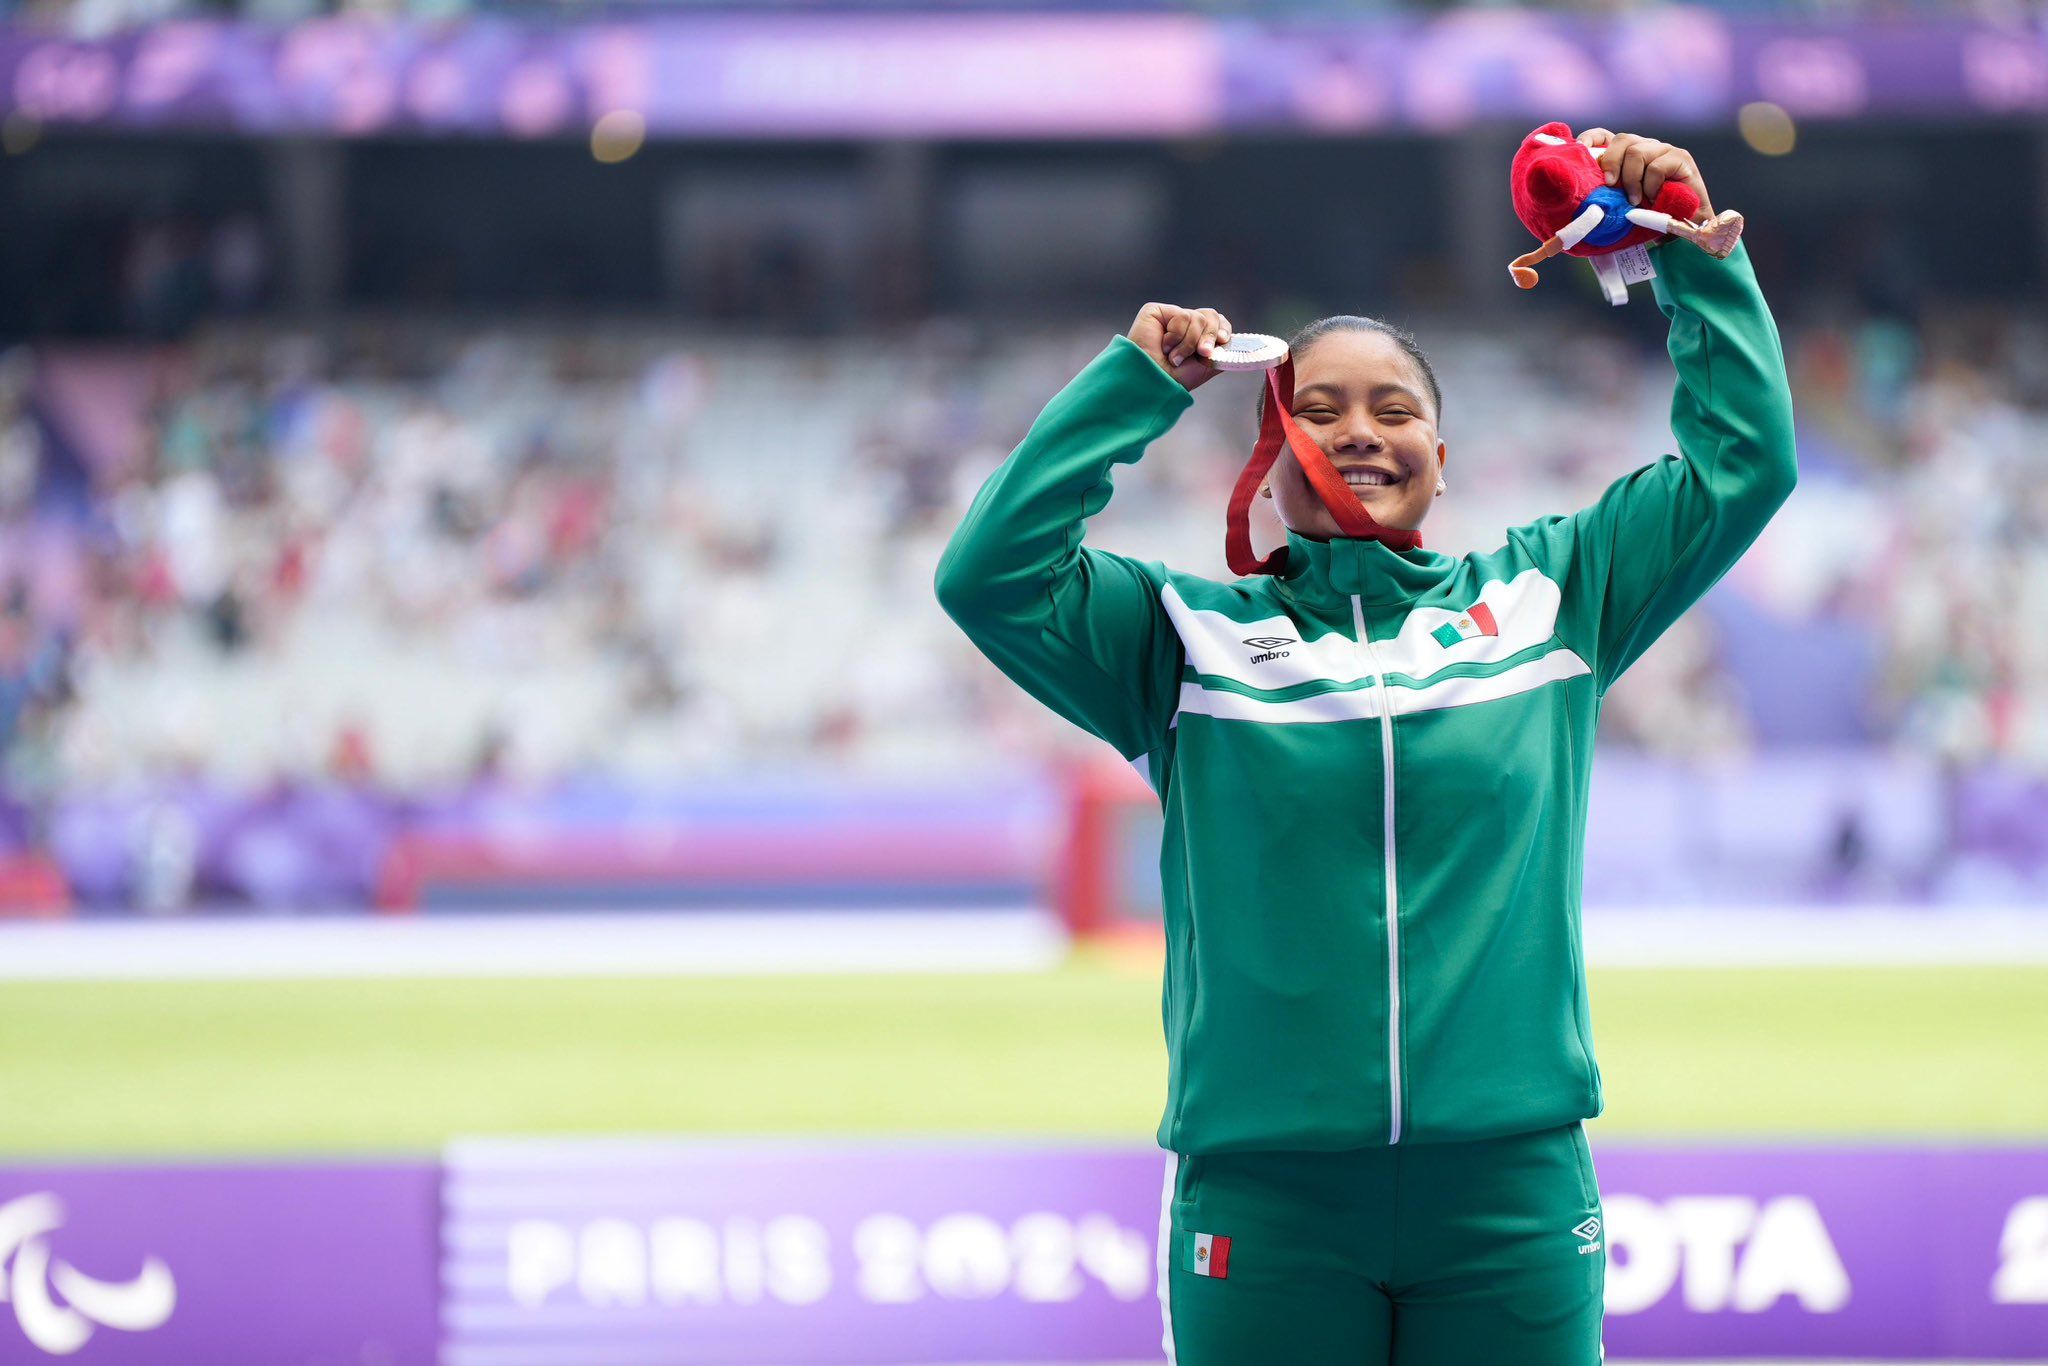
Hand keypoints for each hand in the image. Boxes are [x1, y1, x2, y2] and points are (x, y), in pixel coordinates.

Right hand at [1127, 303, 1233, 391]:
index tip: (1223, 339)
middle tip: (1203, 352)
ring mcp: (1170, 317)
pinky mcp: (1156, 311)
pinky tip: (1164, 347)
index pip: (1216, 321)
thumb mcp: (1206, 368)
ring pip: (1197, 317)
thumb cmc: (1175, 379)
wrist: (1153, 382)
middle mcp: (1184, 325)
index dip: (1223, 328)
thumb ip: (1222, 353)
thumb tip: (1235, 342)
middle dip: (1209, 336)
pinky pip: (1181, 315)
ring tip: (1175, 357)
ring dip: (1189, 342)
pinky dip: (1176, 336)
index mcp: (1196, 335)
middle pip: (1210, 316)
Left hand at [1576, 128, 1712, 218]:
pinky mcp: (1681, 158)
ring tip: (1634, 201)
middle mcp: (1645, 147)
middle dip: (1611, 162)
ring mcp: (1664, 150)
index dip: (1592, 138)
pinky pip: (1656, 166)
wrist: (1685, 226)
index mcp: (1627, 155)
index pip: (1606, 136)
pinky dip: (1650, 186)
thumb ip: (1607, 192)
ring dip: (1631, 180)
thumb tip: (1583, 189)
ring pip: (1637, 152)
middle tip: (1610, 186)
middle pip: (1621, 139)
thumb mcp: (1621, 203)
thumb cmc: (1649, 216)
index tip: (1580, 149)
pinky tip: (1653, 199)